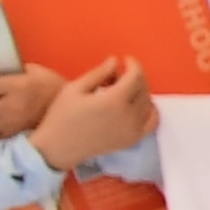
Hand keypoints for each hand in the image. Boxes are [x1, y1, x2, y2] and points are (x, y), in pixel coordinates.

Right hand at [27, 57, 156, 172]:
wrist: (57, 148)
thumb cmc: (61, 117)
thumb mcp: (74, 89)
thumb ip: (98, 73)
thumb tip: (115, 61)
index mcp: (113, 101)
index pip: (136, 76)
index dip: (133, 64)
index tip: (126, 60)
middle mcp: (128, 115)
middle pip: (143, 88)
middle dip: (134, 77)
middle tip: (118, 76)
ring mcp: (132, 130)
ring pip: (149, 103)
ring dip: (140, 92)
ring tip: (122, 90)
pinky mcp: (132, 140)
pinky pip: (152, 122)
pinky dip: (150, 110)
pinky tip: (137, 105)